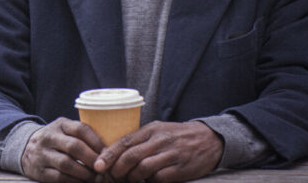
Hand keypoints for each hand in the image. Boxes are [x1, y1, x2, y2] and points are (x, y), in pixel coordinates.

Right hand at [21, 117, 106, 182]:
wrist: (25, 148)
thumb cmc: (56, 141)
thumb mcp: (65, 130)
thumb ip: (82, 135)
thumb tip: (109, 149)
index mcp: (60, 124)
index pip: (81, 129)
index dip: (97, 142)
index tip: (108, 153)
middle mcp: (48, 137)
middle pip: (74, 146)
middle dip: (92, 159)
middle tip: (103, 168)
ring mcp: (41, 154)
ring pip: (66, 164)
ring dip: (84, 173)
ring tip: (94, 177)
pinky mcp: (38, 170)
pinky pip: (59, 177)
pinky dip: (74, 181)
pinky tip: (82, 182)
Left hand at [93, 121, 222, 182]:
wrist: (209, 139)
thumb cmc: (177, 136)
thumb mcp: (158, 130)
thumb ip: (139, 140)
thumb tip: (114, 153)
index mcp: (151, 129)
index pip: (124, 141)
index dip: (109, 155)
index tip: (98, 165)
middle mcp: (160, 140)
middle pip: (131, 156)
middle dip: (117, 169)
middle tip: (112, 176)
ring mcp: (171, 154)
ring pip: (143, 168)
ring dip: (133, 177)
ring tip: (130, 179)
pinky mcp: (181, 168)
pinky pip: (160, 178)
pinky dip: (150, 182)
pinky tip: (148, 181)